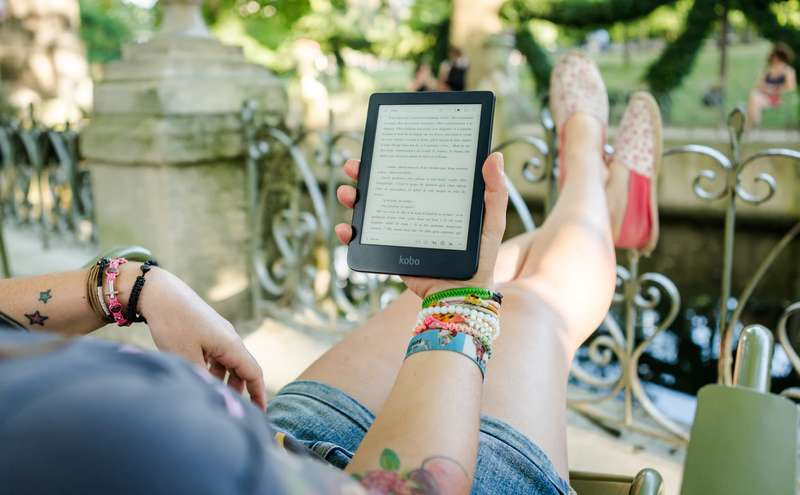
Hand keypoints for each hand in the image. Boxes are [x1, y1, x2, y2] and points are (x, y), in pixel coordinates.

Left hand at [134, 266, 266, 409]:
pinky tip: (199, 377)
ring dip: (223, 381)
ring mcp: (218, 334)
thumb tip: (214, 398)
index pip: (254, 374)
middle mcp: (229, 339)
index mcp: (231, 345)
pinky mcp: (205, 331)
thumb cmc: (174, 323)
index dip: (259, 395)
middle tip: (231, 411)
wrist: (159, 292)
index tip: (260, 414)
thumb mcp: (186, 357)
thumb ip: (203, 380)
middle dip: (239, 391)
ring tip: (212, 397)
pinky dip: (212, 370)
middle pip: (242, 370)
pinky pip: (216, 355)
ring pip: (227, 363)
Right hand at [334, 152, 507, 298]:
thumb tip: (494, 156)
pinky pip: (364, 241)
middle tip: (353, 166)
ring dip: (352, 198)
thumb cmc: (481, 260)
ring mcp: (398, 231)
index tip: (380, 145)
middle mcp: (413, 211)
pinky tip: (347, 228)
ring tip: (347, 193)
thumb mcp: (492, 223)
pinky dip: (349, 233)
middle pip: (383, 186)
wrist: (460, 297)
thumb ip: (495, 193)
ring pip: (369, 210)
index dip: (393, 158)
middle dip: (363, 174)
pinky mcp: (389, 251)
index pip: (411, 171)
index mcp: (434, 198)